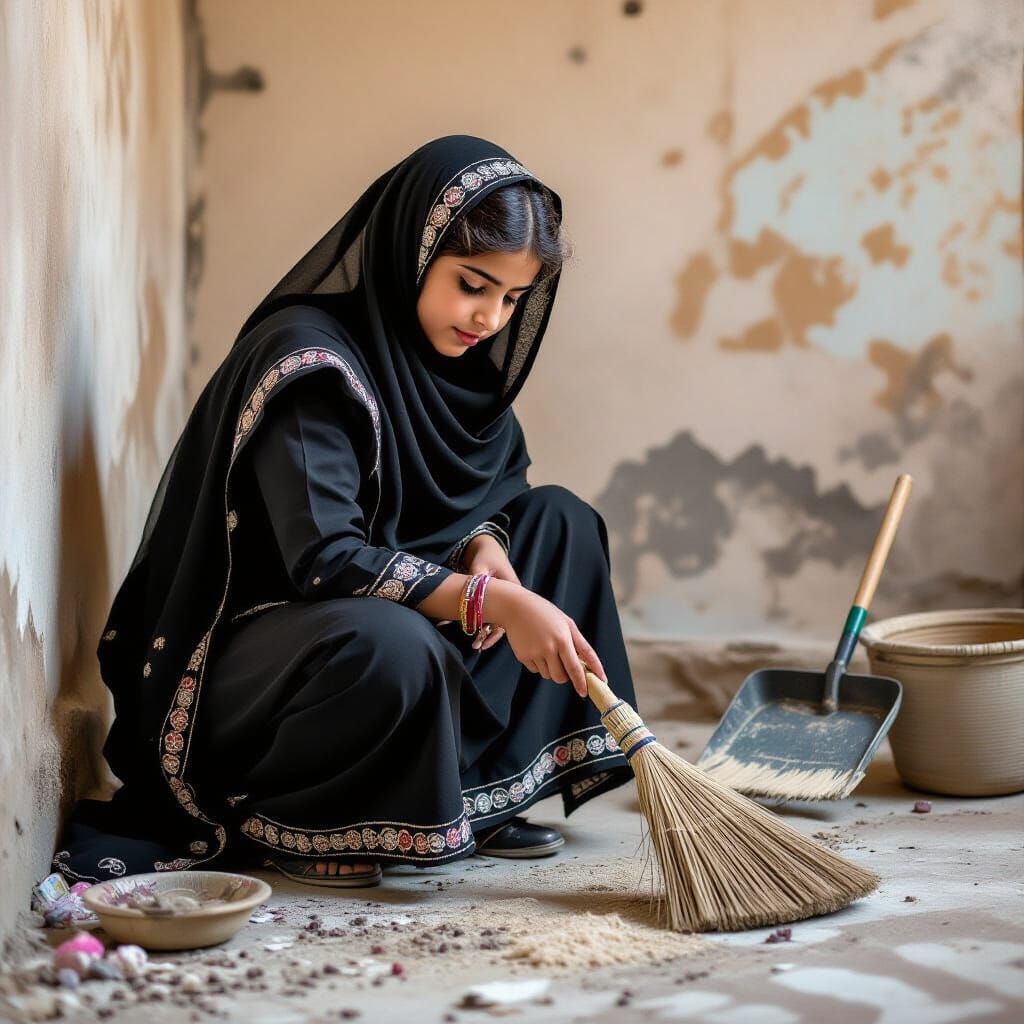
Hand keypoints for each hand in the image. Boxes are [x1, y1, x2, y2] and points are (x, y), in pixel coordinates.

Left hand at [464, 534, 518, 651]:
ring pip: (499, 622)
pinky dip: (485, 626)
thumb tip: (472, 591)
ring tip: (476, 646)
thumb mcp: (481, 565)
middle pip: (504, 623)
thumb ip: (477, 578)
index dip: (493, 630)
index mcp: (512, 589)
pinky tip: (476, 635)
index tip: (481, 639)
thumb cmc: (486, 556)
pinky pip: (495, 617)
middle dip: (489, 636)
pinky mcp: (500, 601)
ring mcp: (506, 601)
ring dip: (487, 634)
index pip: (506, 616)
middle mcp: (511, 598)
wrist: (489, 549)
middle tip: (476, 646)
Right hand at [484, 580, 606, 698]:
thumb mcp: (567, 623)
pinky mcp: (523, 657)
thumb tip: (589, 664)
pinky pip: (536, 671)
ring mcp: (534, 654)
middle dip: (565, 676)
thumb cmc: (545, 613)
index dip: (581, 682)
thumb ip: (580, 644)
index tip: (585, 693)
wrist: (516, 607)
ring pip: (548, 675)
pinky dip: (539, 665)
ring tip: (547, 649)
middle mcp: (548, 648)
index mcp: (562, 639)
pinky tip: (535, 648)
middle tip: (564, 665)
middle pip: (561, 678)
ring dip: (552, 669)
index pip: (575, 667)